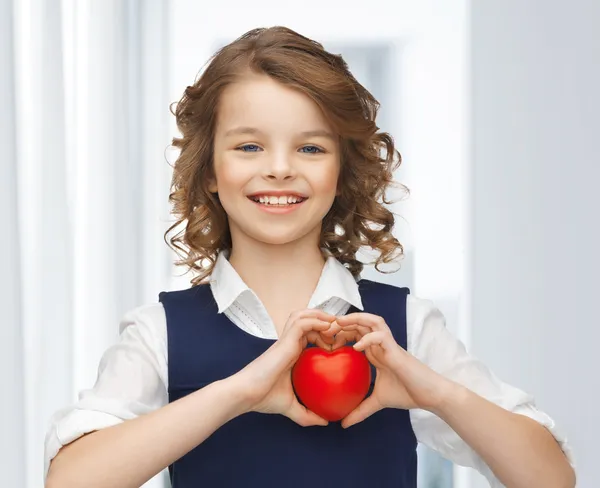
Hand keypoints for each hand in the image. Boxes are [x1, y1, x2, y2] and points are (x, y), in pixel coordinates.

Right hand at [234, 309, 339, 426]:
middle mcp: (289, 343)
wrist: (247, 394)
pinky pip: (302, 323)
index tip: (339, 347)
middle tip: (339, 332)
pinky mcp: (284, 340)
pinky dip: (316, 321)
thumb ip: (308, 414)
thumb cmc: (264, 398)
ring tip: (334, 325)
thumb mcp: (291, 407)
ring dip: (321, 316)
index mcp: (291, 353)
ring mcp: (286, 340)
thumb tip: (326, 421)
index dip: (325, 335)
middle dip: (325, 320)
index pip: (310, 334)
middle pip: (308, 319)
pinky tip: (328, 328)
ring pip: (304, 315)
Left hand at [332, 312, 456, 427]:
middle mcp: (381, 345)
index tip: (325, 341)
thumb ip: (360, 410)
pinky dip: (368, 338)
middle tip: (326, 328)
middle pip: (362, 322)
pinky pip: (382, 336)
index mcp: (376, 352)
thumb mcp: (377, 402)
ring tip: (340, 324)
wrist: (430, 396)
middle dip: (344, 321)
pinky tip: (357, 347)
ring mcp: (390, 345)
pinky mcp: (397, 350)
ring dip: (356, 319)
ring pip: (373, 321)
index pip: (356, 333)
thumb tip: (343, 424)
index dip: (341, 332)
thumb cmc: (407, 393)